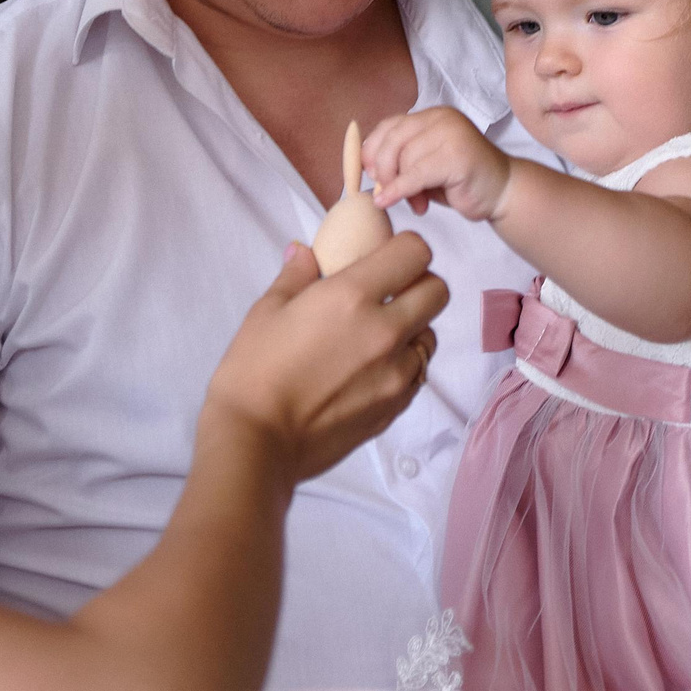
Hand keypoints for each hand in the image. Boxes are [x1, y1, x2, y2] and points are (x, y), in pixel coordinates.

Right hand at [199, 235, 446, 483]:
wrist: (257, 442)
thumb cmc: (253, 371)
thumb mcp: (267, 311)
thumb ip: (296, 276)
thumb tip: (305, 252)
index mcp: (352, 296)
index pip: (415, 253)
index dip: (405, 248)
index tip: (387, 256)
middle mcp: (385, 330)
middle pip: (437, 290)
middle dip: (418, 284)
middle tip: (388, 292)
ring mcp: (396, 372)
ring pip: (431, 335)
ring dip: (413, 327)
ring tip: (375, 336)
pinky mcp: (396, 406)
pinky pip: (418, 373)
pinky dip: (403, 364)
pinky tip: (370, 369)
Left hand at [363, 107, 513, 221]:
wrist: (503, 191)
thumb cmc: (461, 181)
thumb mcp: (425, 164)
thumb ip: (401, 158)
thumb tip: (367, 168)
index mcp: (432, 115)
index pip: (390, 125)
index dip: (373, 149)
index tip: (370, 172)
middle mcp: (441, 118)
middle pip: (393, 139)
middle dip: (383, 169)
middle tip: (384, 190)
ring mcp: (451, 134)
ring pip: (404, 158)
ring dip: (399, 187)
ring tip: (415, 203)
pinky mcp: (457, 156)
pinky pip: (415, 174)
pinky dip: (398, 190)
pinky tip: (389, 201)